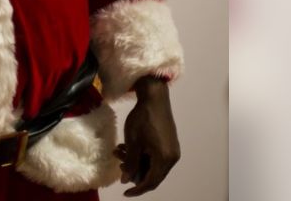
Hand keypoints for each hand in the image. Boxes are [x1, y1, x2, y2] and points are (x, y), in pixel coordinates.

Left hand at [115, 76, 179, 195]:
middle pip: (152, 174)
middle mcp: (172, 158)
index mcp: (165, 159)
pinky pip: (155, 156)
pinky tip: (127, 146)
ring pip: (152, 164)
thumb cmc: (143, 119)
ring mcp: (172, 151)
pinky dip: (141, 154)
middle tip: (118, 162)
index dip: (137, 189)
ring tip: (119, 150)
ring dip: (135, 161)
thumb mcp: (133, 142)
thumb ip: (130, 162)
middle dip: (133, 171)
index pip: (151, 182)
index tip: (125, 193)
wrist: (154, 99)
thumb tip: (127, 180)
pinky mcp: (169, 144)